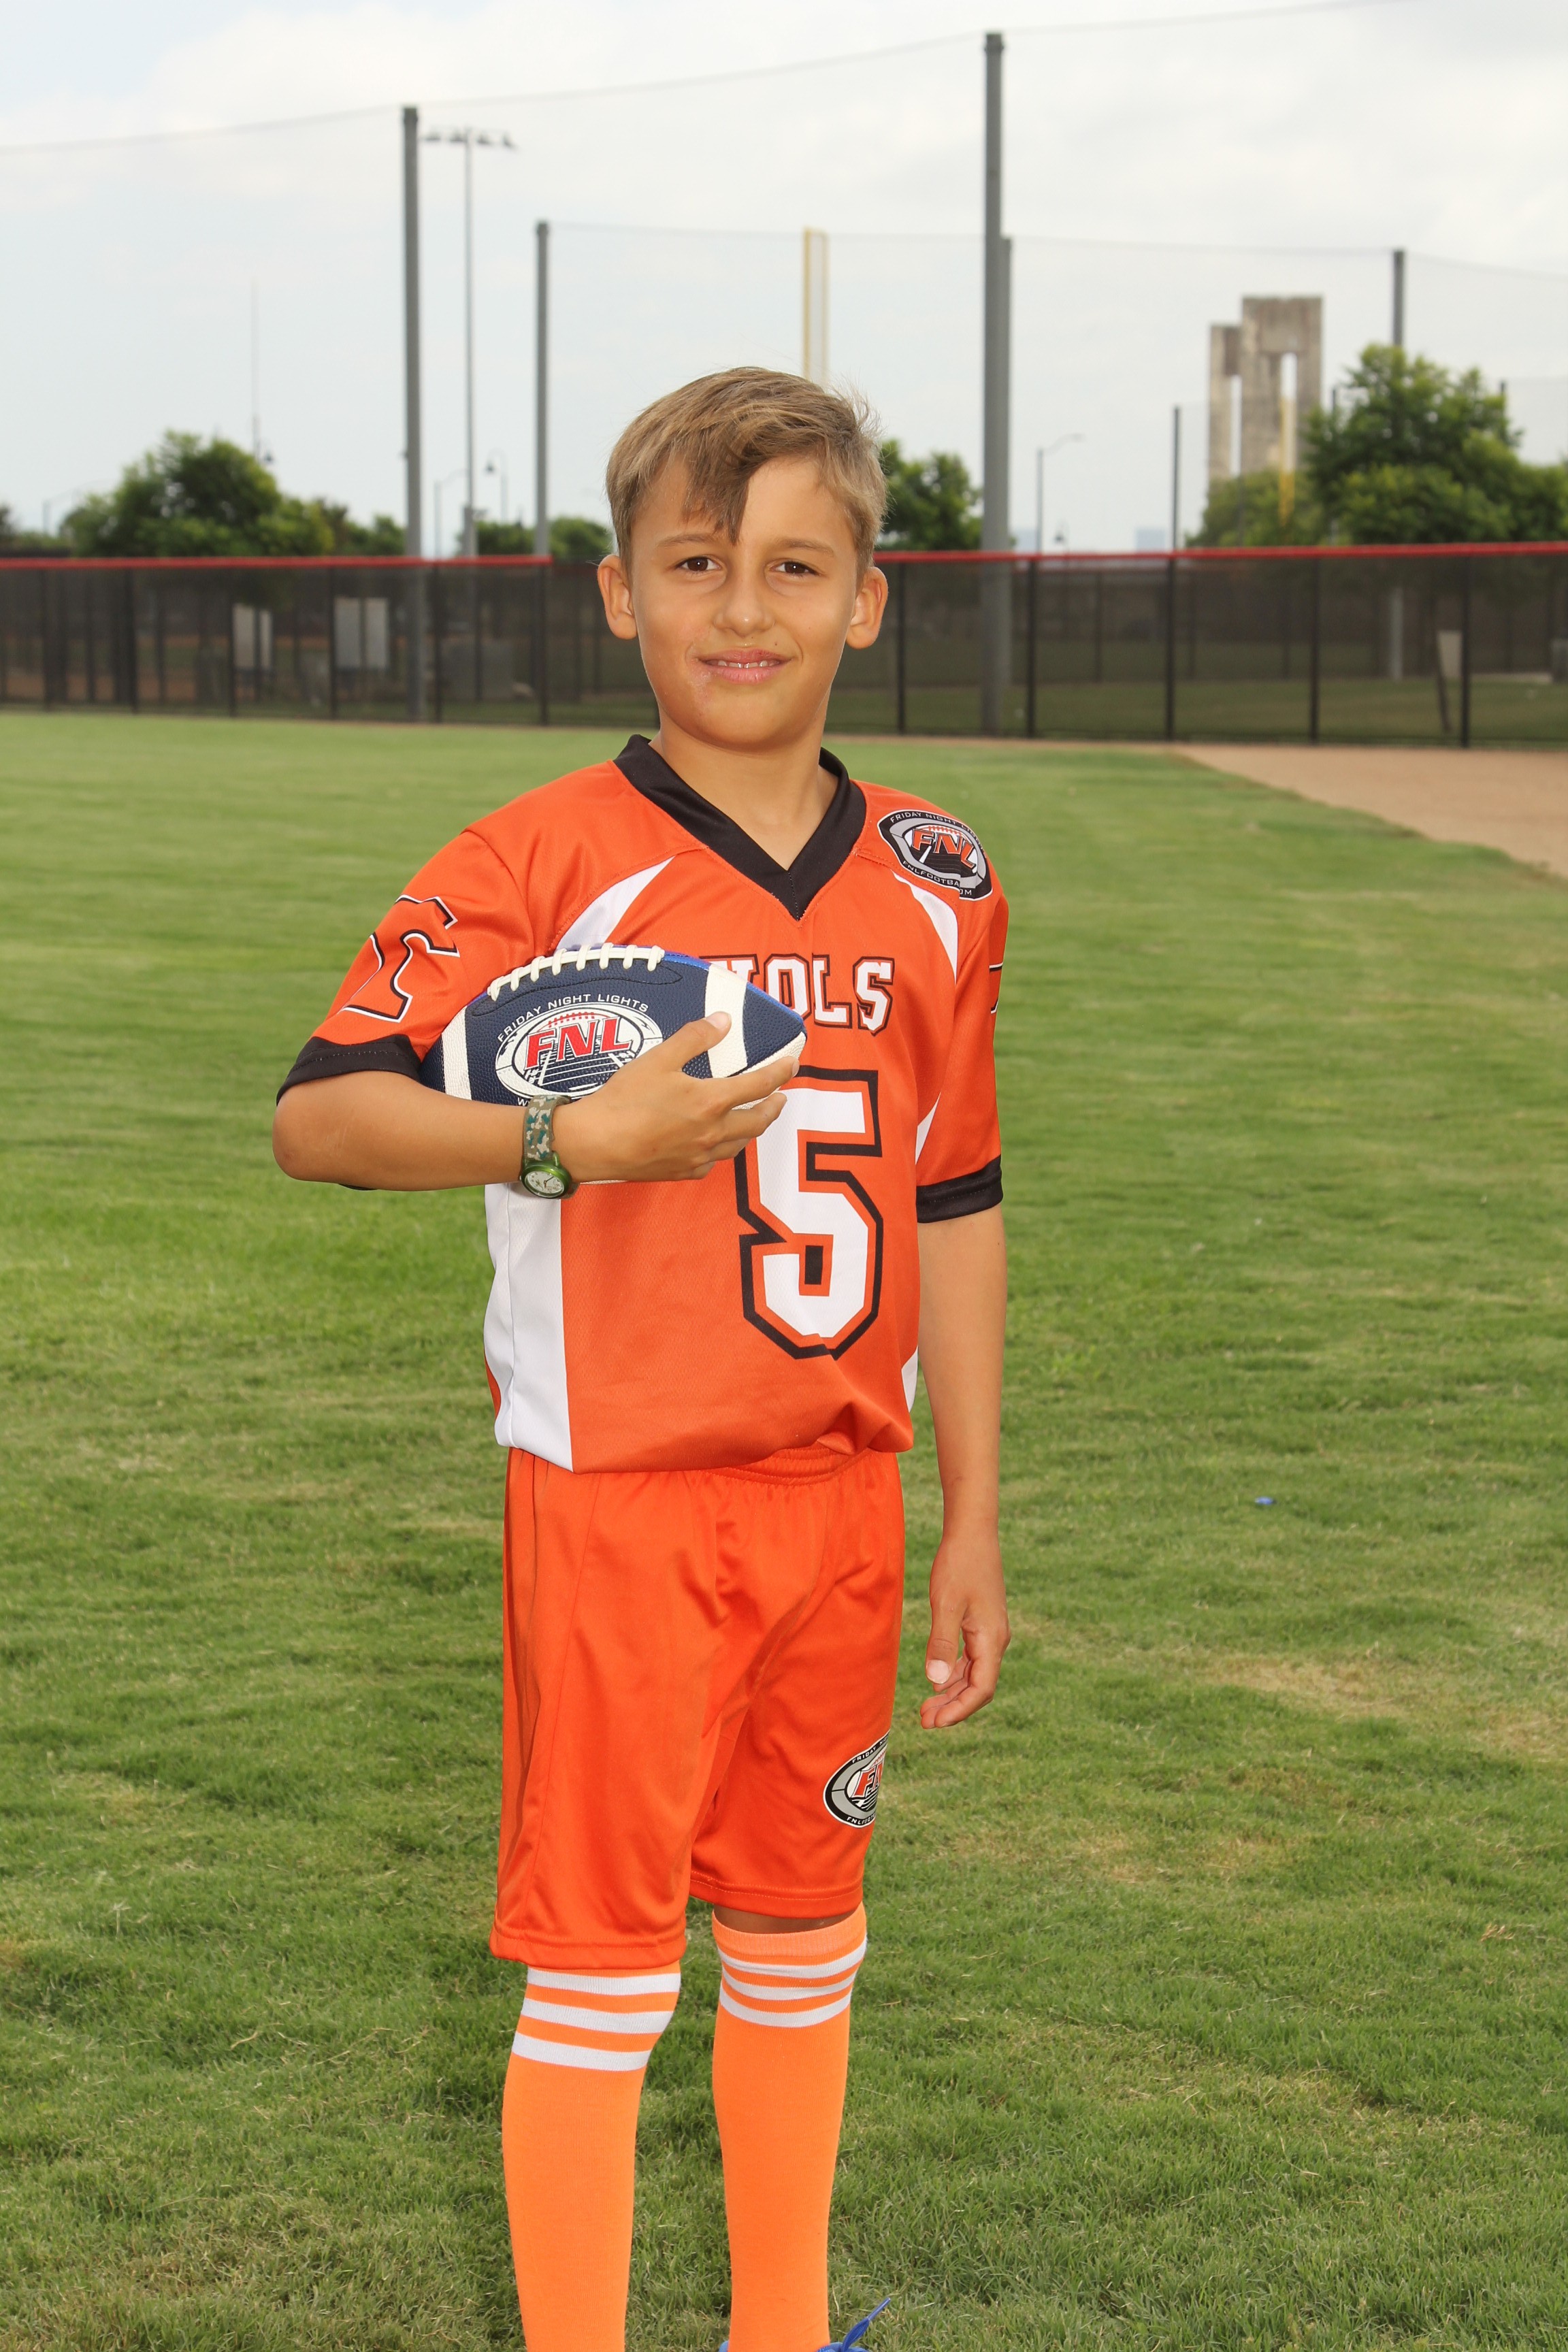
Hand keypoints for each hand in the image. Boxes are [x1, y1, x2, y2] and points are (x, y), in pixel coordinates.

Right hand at [552, 1014, 796, 1183]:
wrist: (595, 1144)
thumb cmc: (625, 1099)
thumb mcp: (659, 1057)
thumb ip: (694, 1038)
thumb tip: (724, 1021)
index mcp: (711, 1102)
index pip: (759, 1085)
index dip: (780, 1073)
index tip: (792, 1064)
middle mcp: (713, 1133)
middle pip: (758, 1121)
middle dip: (773, 1107)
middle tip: (780, 1097)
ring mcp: (700, 1157)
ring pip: (739, 1144)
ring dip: (752, 1129)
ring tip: (754, 1119)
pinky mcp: (683, 1172)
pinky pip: (714, 1161)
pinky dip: (723, 1149)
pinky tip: (716, 1144)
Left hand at [919, 1526, 1008, 1729]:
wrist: (973, 1532)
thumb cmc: (959, 1564)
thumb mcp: (946, 1604)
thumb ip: (941, 1643)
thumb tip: (933, 1682)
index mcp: (991, 1640)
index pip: (981, 1690)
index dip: (958, 1711)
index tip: (934, 1723)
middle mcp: (995, 1640)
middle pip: (978, 1686)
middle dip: (953, 1707)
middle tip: (924, 1721)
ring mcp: (990, 1632)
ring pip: (974, 1674)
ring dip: (951, 1692)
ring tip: (926, 1707)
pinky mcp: (981, 1623)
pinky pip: (970, 1658)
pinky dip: (953, 1673)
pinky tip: (937, 1679)